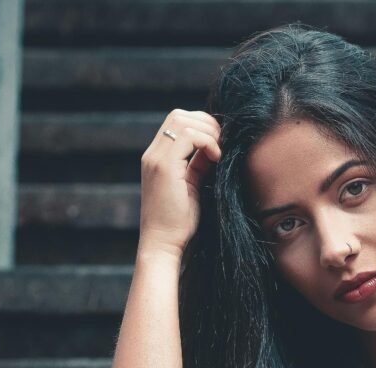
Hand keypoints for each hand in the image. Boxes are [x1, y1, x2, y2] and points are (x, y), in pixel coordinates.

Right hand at [137, 108, 222, 261]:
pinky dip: (207, 142)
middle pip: (178, 115)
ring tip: (220, 152)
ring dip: (208, 132)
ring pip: (182, 120)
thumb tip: (215, 148)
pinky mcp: (164, 167)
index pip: (177, 122)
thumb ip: (198, 164)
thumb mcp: (191, 186)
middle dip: (206, 124)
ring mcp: (156, 159)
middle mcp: (152, 155)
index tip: (219, 145)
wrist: (162, 244)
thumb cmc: (178, 223)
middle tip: (223, 144)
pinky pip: (188, 136)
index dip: (201, 126)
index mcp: (157, 158)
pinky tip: (217, 158)